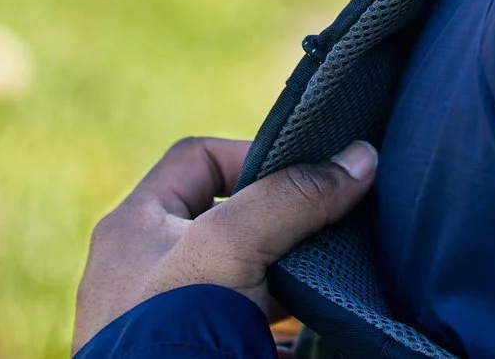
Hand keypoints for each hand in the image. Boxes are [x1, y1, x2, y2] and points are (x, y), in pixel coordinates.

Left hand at [73, 135, 377, 353]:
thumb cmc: (170, 328)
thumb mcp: (230, 245)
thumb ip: (293, 197)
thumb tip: (360, 159)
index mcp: (133, 226)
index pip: (199, 158)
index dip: (254, 155)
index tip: (306, 178)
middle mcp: (147, 268)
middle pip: (228, 219)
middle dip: (282, 222)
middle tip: (328, 225)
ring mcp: (171, 316)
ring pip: (245, 277)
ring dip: (289, 277)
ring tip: (329, 278)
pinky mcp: (198, 352)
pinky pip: (249, 328)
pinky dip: (287, 328)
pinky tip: (316, 332)